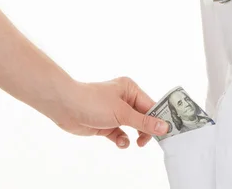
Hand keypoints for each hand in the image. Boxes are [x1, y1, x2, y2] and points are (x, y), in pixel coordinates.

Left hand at [50, 77, 168, 147]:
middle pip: (143, 117)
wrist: (64, 106)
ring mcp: (114, 112)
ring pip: (133, 127)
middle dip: (146, 129)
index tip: (166, 132)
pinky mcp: (106, 124)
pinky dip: (122, 139)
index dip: (159, 119)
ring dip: (135, 135)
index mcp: (130, 89)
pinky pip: (120, 133)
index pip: (151, 105)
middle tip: (148, 140)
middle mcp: (124, 99)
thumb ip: (144, 122)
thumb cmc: (92, 102)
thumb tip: (164, 127)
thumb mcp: (122, 113)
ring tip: (136, 142)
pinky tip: (120, 142)